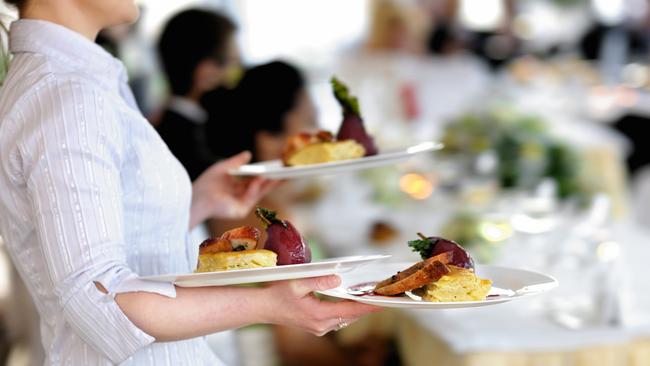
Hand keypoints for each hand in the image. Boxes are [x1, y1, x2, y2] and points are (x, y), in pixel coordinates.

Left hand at [190, 151, 279, 227]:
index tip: (277, 169)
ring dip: (270, 183)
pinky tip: (262, 177)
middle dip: (274, 181)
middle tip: (287, 173)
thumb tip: (249, 153)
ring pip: (259, 192)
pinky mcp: (241, 210)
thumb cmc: (207, 183)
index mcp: (235, 187)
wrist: (197, 197)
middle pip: (261, 188)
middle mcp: (240, 196)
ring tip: (280, 173)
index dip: (266, 175)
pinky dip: (256, 186)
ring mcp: (241, 204)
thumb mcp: (224, 167)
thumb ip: (236, 161)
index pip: (254, 181)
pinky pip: (252, 197)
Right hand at [259, 275, 381, 335]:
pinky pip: (338, 320)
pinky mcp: (317, 327)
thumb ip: (318, 280)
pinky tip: (353, 303)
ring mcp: (319, 328)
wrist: (263, 308)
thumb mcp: (297, 283)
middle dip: (367, 306)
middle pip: (351, 315)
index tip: (383, 301)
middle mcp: (322, 325)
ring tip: (372, 298)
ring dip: (358, 309)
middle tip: (383, 296)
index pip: (351, 310)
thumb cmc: (277, 294)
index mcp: (319, 314)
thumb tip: (337, 279)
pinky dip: (347, 311)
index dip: (368, 305)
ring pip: (346, 319)